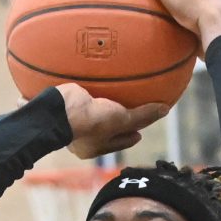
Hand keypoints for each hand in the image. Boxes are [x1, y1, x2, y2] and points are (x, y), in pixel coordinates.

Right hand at [53, 83, 169, 158]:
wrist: (56, 111)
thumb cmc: (90, 123)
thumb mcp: (120, 120)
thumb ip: (141, 116)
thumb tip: (165, 110)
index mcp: (94, 146)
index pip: (119, 141)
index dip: (132, 134)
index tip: (141, 129)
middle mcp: (82, 135)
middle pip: (105, 125)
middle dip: (116, 118)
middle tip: (130, 109)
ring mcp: (71, 119)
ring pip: (91, 109)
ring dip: (100, 101)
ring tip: (111, 90)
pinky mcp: (64, 102)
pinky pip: (78, 92)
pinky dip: (86, 85)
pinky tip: (94, 74)